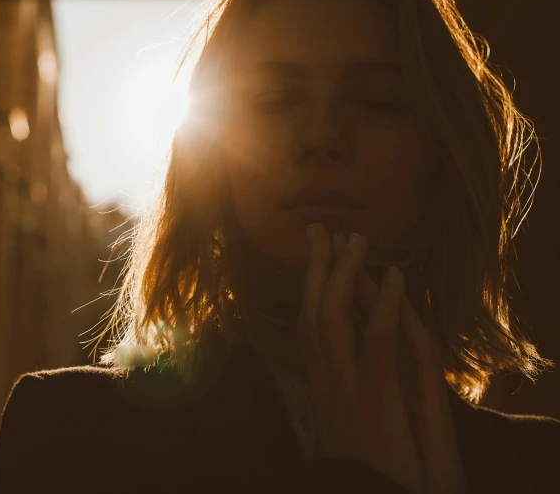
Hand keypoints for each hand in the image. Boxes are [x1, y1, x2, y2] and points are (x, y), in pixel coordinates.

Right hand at [299, 224, 468, 493]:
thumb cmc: (354, 472)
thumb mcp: (329, 433)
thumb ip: (316, 400)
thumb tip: (302, 378)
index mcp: (318, 386)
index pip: (308, 326)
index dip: (310, 287)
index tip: (314, 256)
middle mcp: (324, 381)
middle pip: (313, 310)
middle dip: (317, 266)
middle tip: (322, 228)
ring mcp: (345, 388)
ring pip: (333, 317)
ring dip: (344, 273)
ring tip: (356, 239)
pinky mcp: (373, 400)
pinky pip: (377, 342)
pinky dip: (383, 305)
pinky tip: (392, 276)